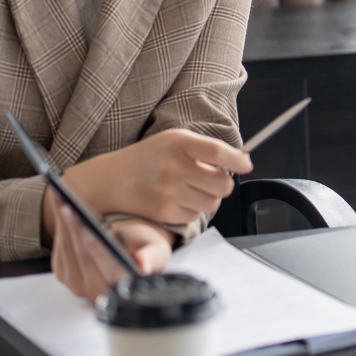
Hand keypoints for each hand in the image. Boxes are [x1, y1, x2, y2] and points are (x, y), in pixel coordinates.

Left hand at [47, 192, 172, 300]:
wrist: (129, 250)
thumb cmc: (146, 249)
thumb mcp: (157, 251)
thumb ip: (152, 257)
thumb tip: (143, 266)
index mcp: (124, 287)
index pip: (108, 270)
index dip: (98, 251)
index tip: (90, 233)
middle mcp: (98, 291)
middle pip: (83, 258)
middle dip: (75, 230)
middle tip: (69, 207)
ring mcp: (77, 284)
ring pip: (69, 250)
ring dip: (64, 223)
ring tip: (61, 197)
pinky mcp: (63, 274)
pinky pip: (60, 248)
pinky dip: (60, 224)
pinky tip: (60, 204)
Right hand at [56, 128, 251, 227]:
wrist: (110, 180)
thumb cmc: (147, 158)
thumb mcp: (173, 140)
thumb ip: (204, 148)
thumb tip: (241, 162)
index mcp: (178, 143)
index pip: (218, 152)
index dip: (237, 160)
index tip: (245, 165)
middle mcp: (174, 167)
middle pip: (223, 184)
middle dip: (222, 184)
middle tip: (209, 179)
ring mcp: (169, 191)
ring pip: (213, 202)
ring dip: (208, 198)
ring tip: (189, 188)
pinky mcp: (164, 212)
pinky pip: (195, 215)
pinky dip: (192, 209)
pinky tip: (176, 199)